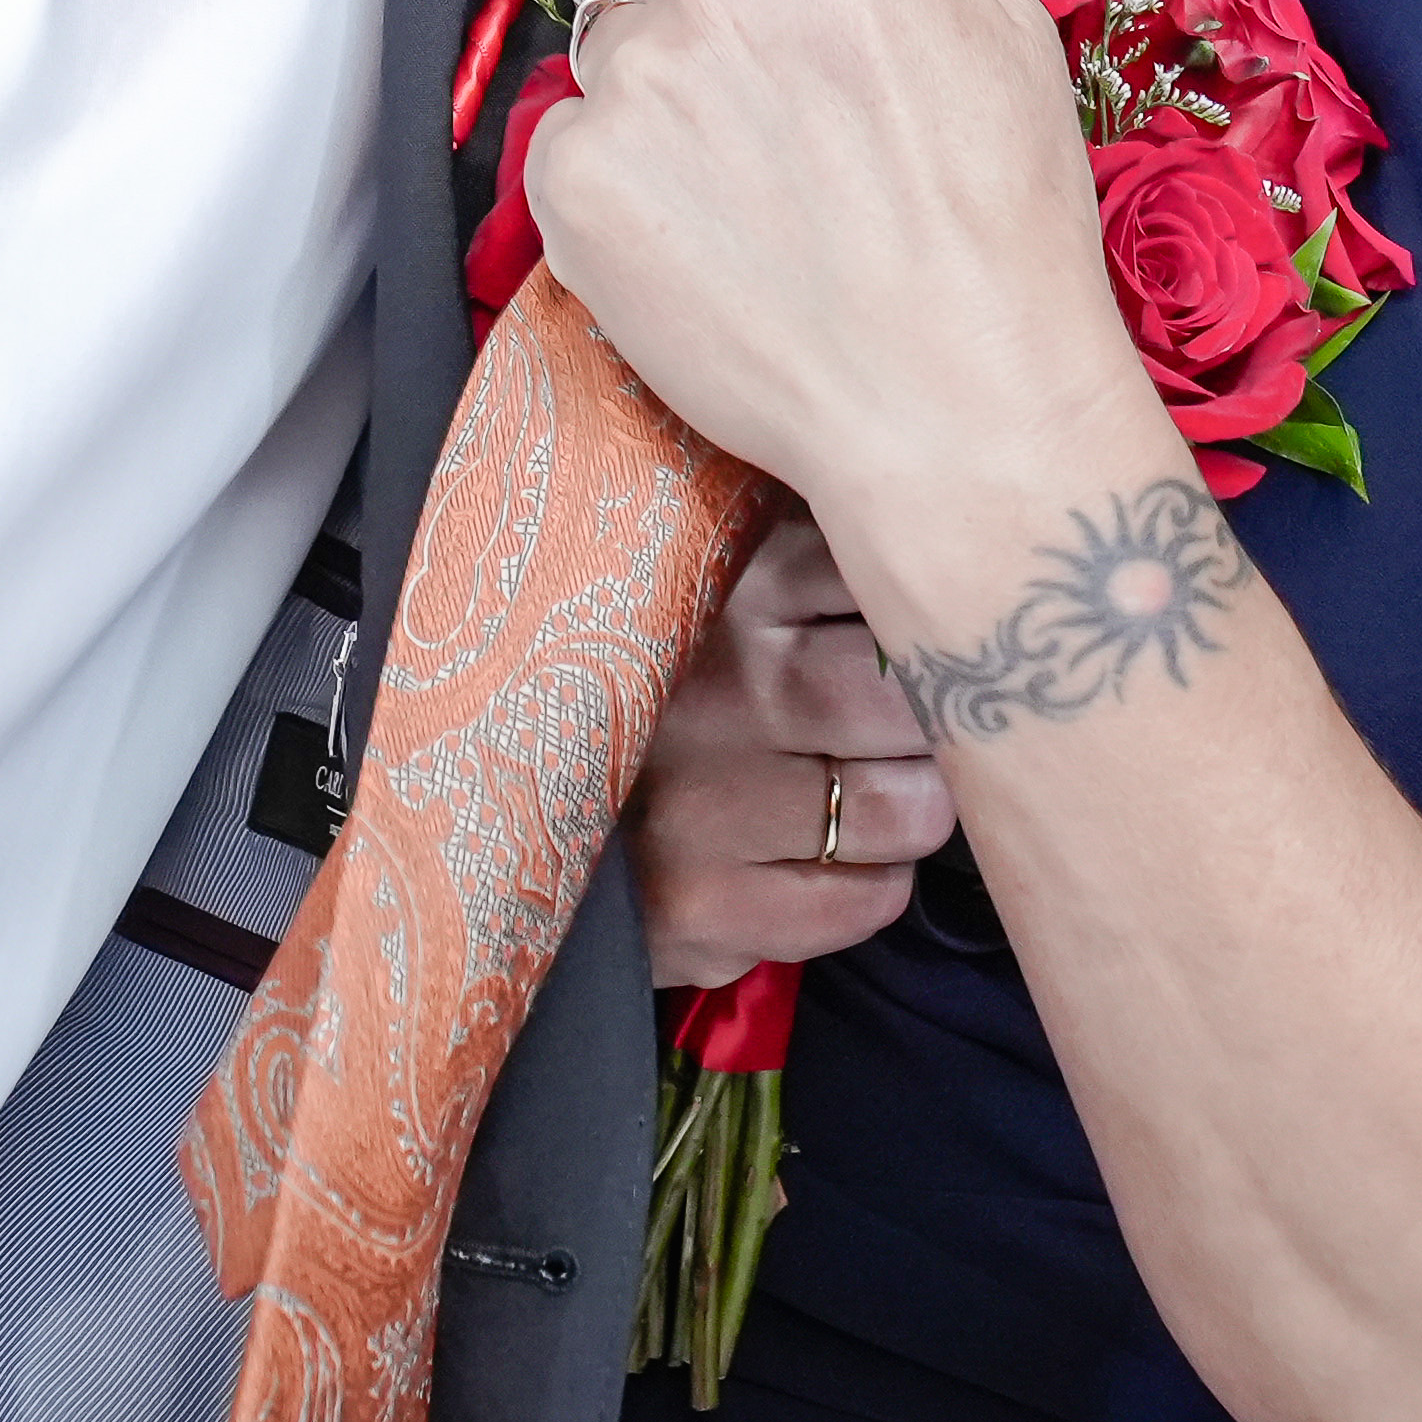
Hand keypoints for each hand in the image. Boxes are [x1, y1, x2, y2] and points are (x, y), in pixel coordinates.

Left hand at [520, 0, 1159, 541]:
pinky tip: (710, 236)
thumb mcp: (1012, 32)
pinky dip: (628, 174)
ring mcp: (636, 75)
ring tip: (754, 183)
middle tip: (792, 96)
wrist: (951, 406)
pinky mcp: (572, 174)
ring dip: (671, 80)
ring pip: (626, 31)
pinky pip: (579, 132)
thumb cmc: (1005, 231)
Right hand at [626, 509, 955, 985]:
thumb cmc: (627, 681)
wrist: (489, 809)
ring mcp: (700, 804)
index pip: (883, 579)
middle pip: (909, 696)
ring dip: (912, 807)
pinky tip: (831, 857)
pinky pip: (861, 900)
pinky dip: (869, 884)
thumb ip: (789, 538)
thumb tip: (924, 513)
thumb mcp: (689, 576)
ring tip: (877, 791)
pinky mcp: (696, 908)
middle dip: (932, 716)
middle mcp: (710, 685)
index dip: (917, 613)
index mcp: (715, 580)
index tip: (915, 626)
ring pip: (907, 807)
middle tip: (910, 722)